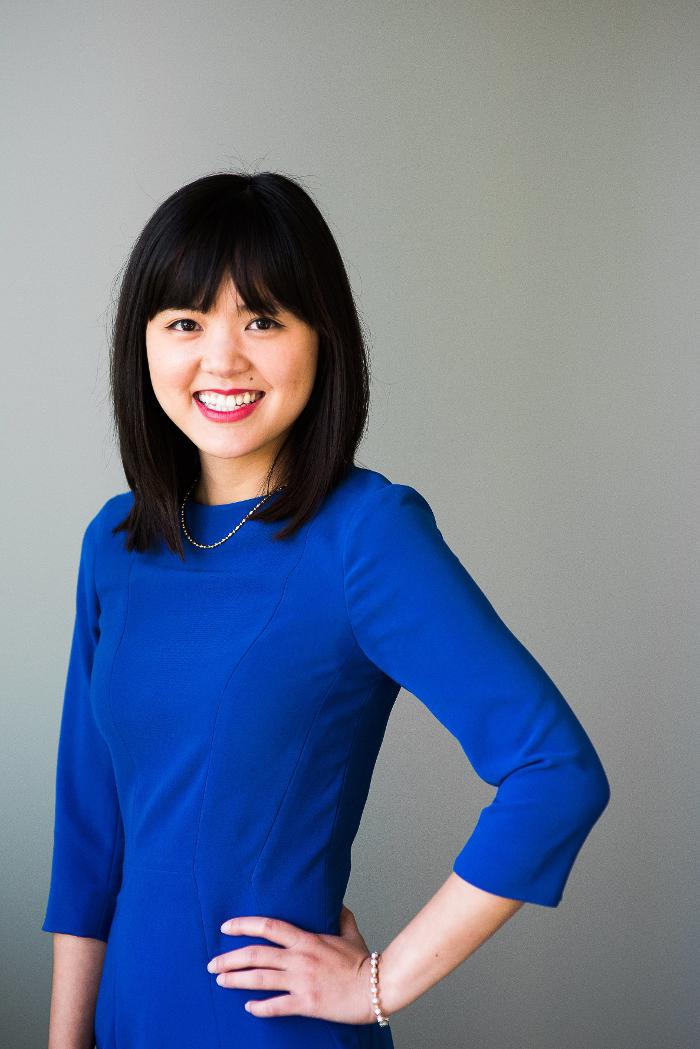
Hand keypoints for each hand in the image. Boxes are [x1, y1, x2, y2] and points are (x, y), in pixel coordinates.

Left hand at [206, 905, 377, 1023]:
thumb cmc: (364, 961)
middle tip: (212, 963)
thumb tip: (337, 903)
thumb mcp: (351, 933)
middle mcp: (299, 958)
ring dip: (237, 980)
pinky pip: (276, 1006)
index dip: (244, 925)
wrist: (376, 987)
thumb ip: (341, 917)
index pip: (269, 926)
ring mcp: (301, 982)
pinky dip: (259, 1007)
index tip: (226, 927)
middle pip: (256, 954)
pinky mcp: (306, 1004)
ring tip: (221, 981)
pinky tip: (248, 1007)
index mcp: (307, 939)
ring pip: (260, 979)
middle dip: (230, 958)